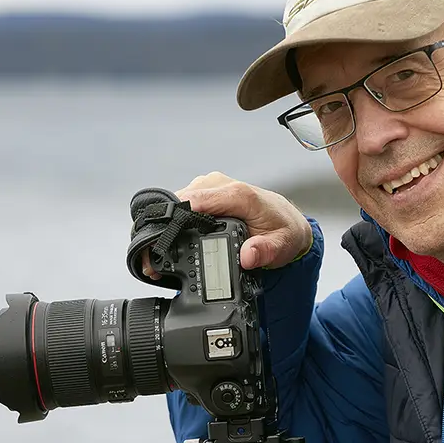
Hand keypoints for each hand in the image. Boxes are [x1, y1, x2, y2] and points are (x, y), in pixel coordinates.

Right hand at [142, 171, 311, 277]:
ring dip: (166, 223)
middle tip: (156, 255)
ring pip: (178, 201)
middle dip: (165, 226)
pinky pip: (183, 203)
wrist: (287, 222)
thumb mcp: (281, 246)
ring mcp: (211, 187)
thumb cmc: (283, 230)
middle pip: (180, 201)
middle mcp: (222, 186)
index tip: (162, 240)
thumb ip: (265, 251)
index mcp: (238, 194)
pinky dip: (174, 219)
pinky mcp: (206, 193)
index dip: (174, 218)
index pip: (197, 200)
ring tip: (160, 251)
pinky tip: (170, 237)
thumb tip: (248, 256)